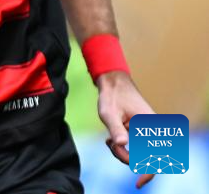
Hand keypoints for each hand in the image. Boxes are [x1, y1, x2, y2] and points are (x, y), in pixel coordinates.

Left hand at [96, 71, 155, 187]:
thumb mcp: (108, 112)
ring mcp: (149, 131)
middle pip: (146, 157)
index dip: (149, 172)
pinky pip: (136, 147)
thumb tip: (121, 144)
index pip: (155, 156)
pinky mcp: (143, 132)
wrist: (114, 82)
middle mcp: (154, 130)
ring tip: (109, 141)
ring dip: (124, 153)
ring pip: (140, 153)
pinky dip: (124, 148)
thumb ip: (115, 129)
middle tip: (110, 145)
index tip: (137, 182)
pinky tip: (112, 140)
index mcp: (150, 126)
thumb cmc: (112, 95)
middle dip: (127, 158)